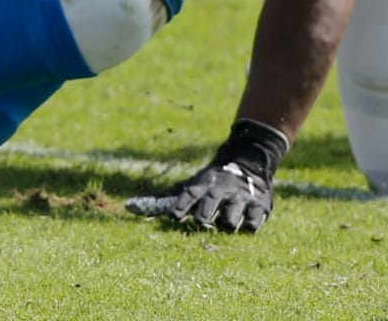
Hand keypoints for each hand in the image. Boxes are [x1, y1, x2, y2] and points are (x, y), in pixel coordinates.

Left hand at [125, 118, 287, 233]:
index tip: (174, 216)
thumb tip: (130, 207)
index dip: (181, 205)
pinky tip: (247, 224)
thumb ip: (163, 199)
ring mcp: (239, 199)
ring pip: (232, 215)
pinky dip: (250, 223)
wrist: (247, 162)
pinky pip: (253, 219)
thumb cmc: (210, 183)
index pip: (188, 195)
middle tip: (200, 221)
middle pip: (210, 205)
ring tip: (226, 223)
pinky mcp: (258, 206)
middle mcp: (218, 192)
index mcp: (200, 186)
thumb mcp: (189, 185)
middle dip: (205, 214)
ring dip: (228, 220)